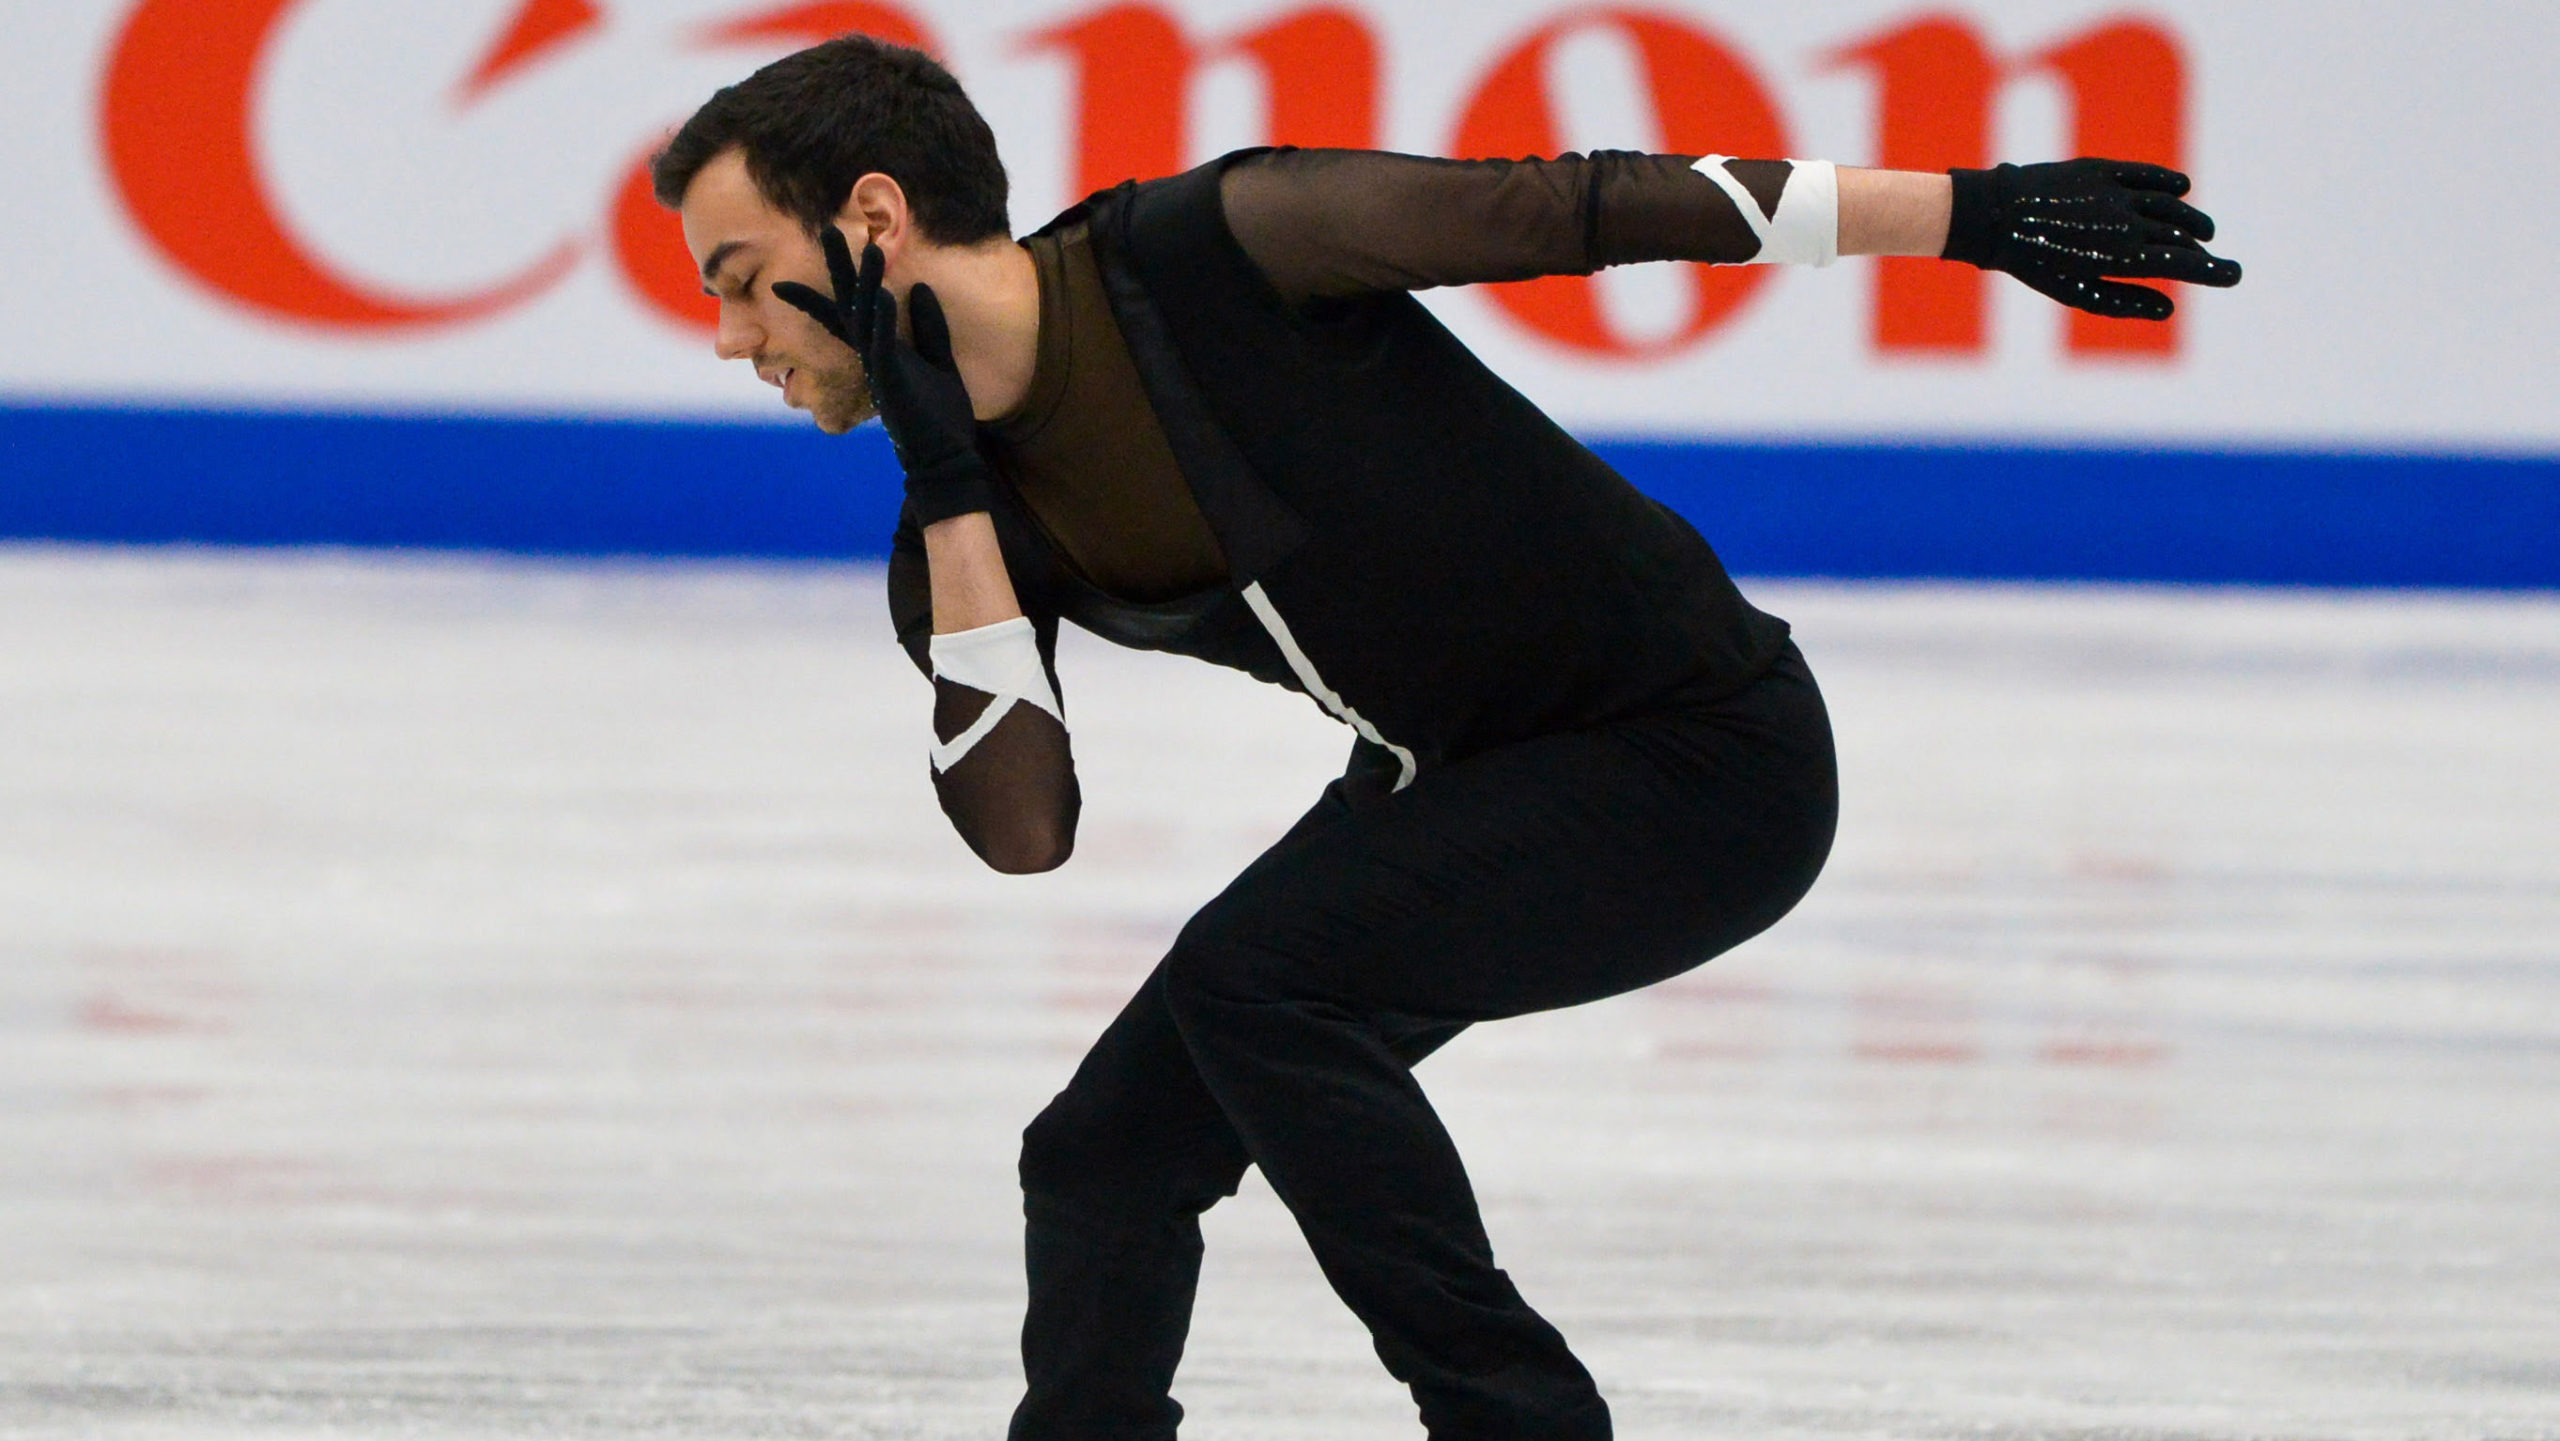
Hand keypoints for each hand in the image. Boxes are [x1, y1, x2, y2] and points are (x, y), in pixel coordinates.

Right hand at [774, 229, 993, 524]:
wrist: (944, 458)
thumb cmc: (938, 415)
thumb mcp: (939, 360)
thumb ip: (929, 326)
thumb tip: (919, 288)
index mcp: (880, 348)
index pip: (846, 311)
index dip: (821, 289)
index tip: (793, 266)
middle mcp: (872, 353)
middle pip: (849, 301)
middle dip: (839, 265)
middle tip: (827, 226)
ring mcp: (879, 366)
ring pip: (866, 316)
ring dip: (867, 282)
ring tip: (869, 248)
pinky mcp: (892, 381)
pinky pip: (884, 345)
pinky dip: (884, 320)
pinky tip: (886, 296)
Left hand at [1942, 159, 2241, 319]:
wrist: (1994, 216)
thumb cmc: (2032, 263)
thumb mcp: (2075, 293)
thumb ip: (2124, 301)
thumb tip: (2168, 309)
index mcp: (2122, 255)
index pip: (2183, 262)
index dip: (2213, 270)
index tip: (2234, 275)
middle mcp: (2127, 221)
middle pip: (2179, 235)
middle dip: (2202, 249)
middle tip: (2214, 259)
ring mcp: (2116, 192)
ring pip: (2169, 204)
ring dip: (2190, 218)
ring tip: (2202, 230)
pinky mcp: (2102, 170)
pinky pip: (2146, 175)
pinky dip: (2168, 182)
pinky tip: (2182, 189)